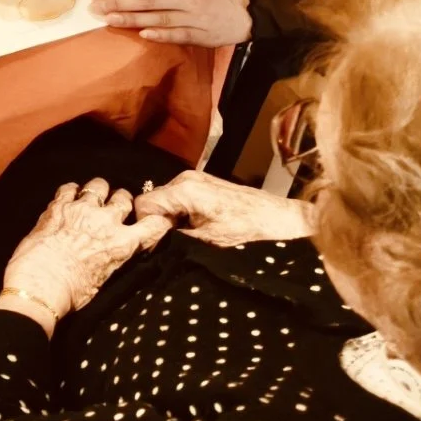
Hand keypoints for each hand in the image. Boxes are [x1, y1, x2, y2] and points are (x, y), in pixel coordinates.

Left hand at [0, 178, 170, 328]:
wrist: (41, 283)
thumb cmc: (73, 292)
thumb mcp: (104, 279)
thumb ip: (113, 258)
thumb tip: (111, 254)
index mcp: (123, 244)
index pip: (154, 225)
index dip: (157, 221)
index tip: (154, 221)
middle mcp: (107, 221)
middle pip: (124, 198)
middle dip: (121, 201)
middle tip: (115, 207)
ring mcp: (82, 209)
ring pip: (98, 186)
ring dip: (98, 191)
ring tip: (92, 197)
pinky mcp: (59, 204)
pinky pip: (69, 188)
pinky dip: (71, 191)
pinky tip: (68, 197)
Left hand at [92, 0, 250, 46]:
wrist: (259, 4)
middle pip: (146, 0)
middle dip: (118, 5)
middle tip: (96, 9)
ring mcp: (196, 17)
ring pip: (158, 19)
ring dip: (131, 20)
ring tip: (109, 21)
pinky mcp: (204, 35)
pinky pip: (178, 35)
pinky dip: (160, 35)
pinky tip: (142, 34)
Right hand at [135, 170, 312, 246]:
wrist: (277, 218)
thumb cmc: (245, 230)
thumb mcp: (206, 239)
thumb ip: (173, 236)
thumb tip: (149, 240)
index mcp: (184, 189)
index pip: (143, 204)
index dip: (146, 225)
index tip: (159, 242)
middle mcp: (185, 178)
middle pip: (153, 200)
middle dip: (158, 222)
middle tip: (173, 242)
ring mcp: (194, 178)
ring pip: (165, 200)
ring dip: (170, 218)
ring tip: (189, 235)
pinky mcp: (203, 183)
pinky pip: (179, 197)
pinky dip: (181, 212)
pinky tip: (197, 226)